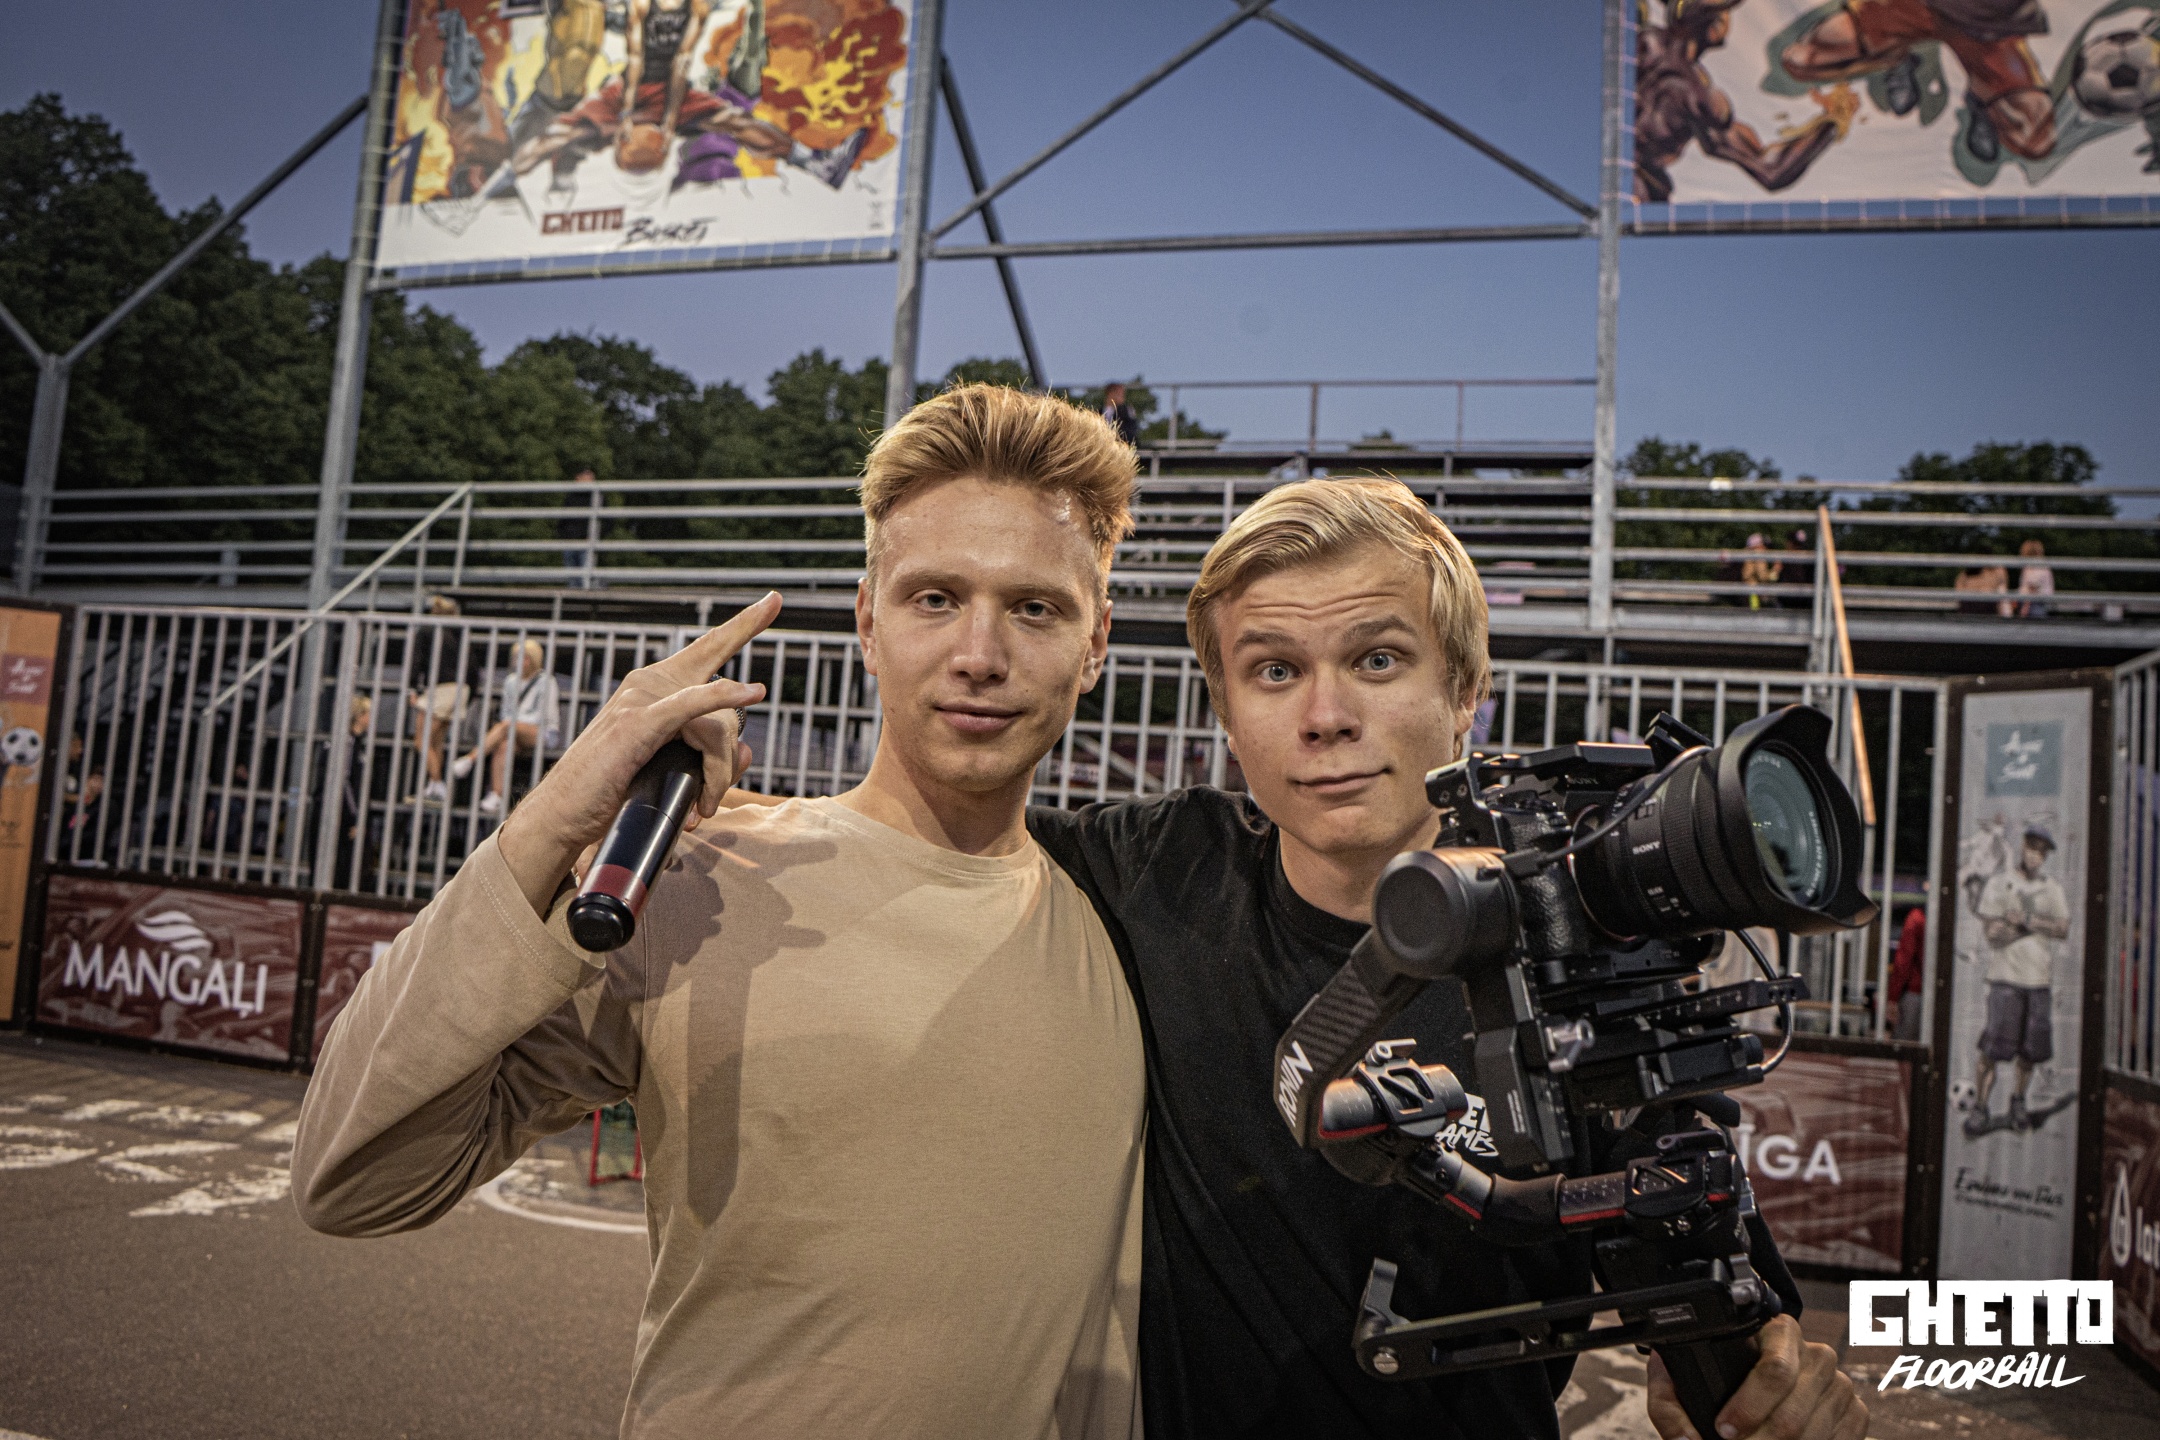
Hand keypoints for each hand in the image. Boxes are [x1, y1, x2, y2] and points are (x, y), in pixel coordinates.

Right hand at [496, 592, 777, 915]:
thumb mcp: (667, 767)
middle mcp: (646, 684)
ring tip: (706, 806)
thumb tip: (747, 748)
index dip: (740, 625)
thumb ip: (707, 755)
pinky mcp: (637, 724)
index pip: (704, 650)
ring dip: (721, 764)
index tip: (771, 600)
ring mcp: (640, 700)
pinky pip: (689, 706)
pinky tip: (752, 691)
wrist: (562, 814)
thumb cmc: (612, 792)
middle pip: (713, 657)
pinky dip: (721, 697)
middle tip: (775, 598)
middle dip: (746, 623)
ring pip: (713, 711)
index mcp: (653, 688)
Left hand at [1647, 1316, 1864, 1439]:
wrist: (1763, 1405)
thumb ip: (1670, 1401)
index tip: (1724, 1430)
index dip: (1749, 1407)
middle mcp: (1816, 1355)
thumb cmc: (1724, 1398)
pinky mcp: (1856, 1413)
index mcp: (1778, 1332)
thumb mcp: (1687, 1394)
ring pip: (1815, 1431)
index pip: (1776, 1369)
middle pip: (1794, 1410)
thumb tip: (1677, 1418)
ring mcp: (1840, 1385)